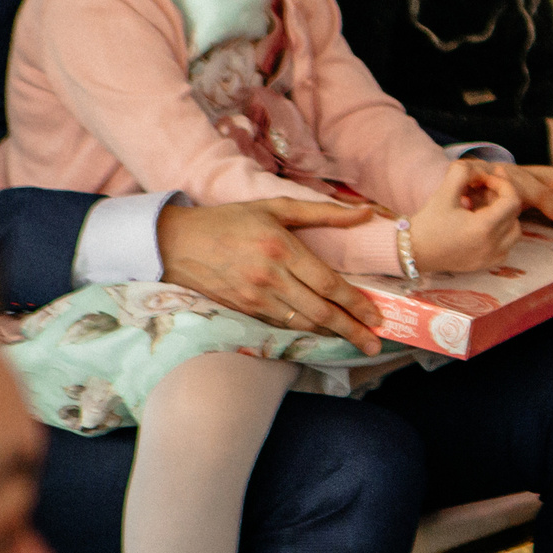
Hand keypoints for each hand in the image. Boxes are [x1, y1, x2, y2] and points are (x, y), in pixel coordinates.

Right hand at [156, 198, 387, 355]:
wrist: (174, 243)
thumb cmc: (229, 220)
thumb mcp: (275, 206)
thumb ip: (322, 212)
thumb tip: (364, 212)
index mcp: (281, 249)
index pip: (328, 284)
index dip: (356, 304)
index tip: (377, 317)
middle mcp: (270, 277)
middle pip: (320, 312)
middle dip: (352, 330)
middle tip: (375, 345)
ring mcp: (254, 297)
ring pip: (302, 324)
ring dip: (332, 336)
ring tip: (357, 343)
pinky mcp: (242, 309)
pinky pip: (280, 325)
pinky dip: (304, 332)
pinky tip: (322, 336)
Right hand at [408, 159, 523, 273]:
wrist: (412, 250)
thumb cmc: (428, 222)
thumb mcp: (444, 192)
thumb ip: (462, 172)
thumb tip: (480, 169)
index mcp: (483, 228)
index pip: (512, 200)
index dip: (502, 184)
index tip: (485, 180)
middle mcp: (491, 246)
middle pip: (514, 214)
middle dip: (502, 197)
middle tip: (483, 190)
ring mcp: (490, 257)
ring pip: (515, 231)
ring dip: (505, 216)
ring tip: (484, 208)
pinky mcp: (485, 264)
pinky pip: (506, 246)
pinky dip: (502, 234)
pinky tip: (485, 226)